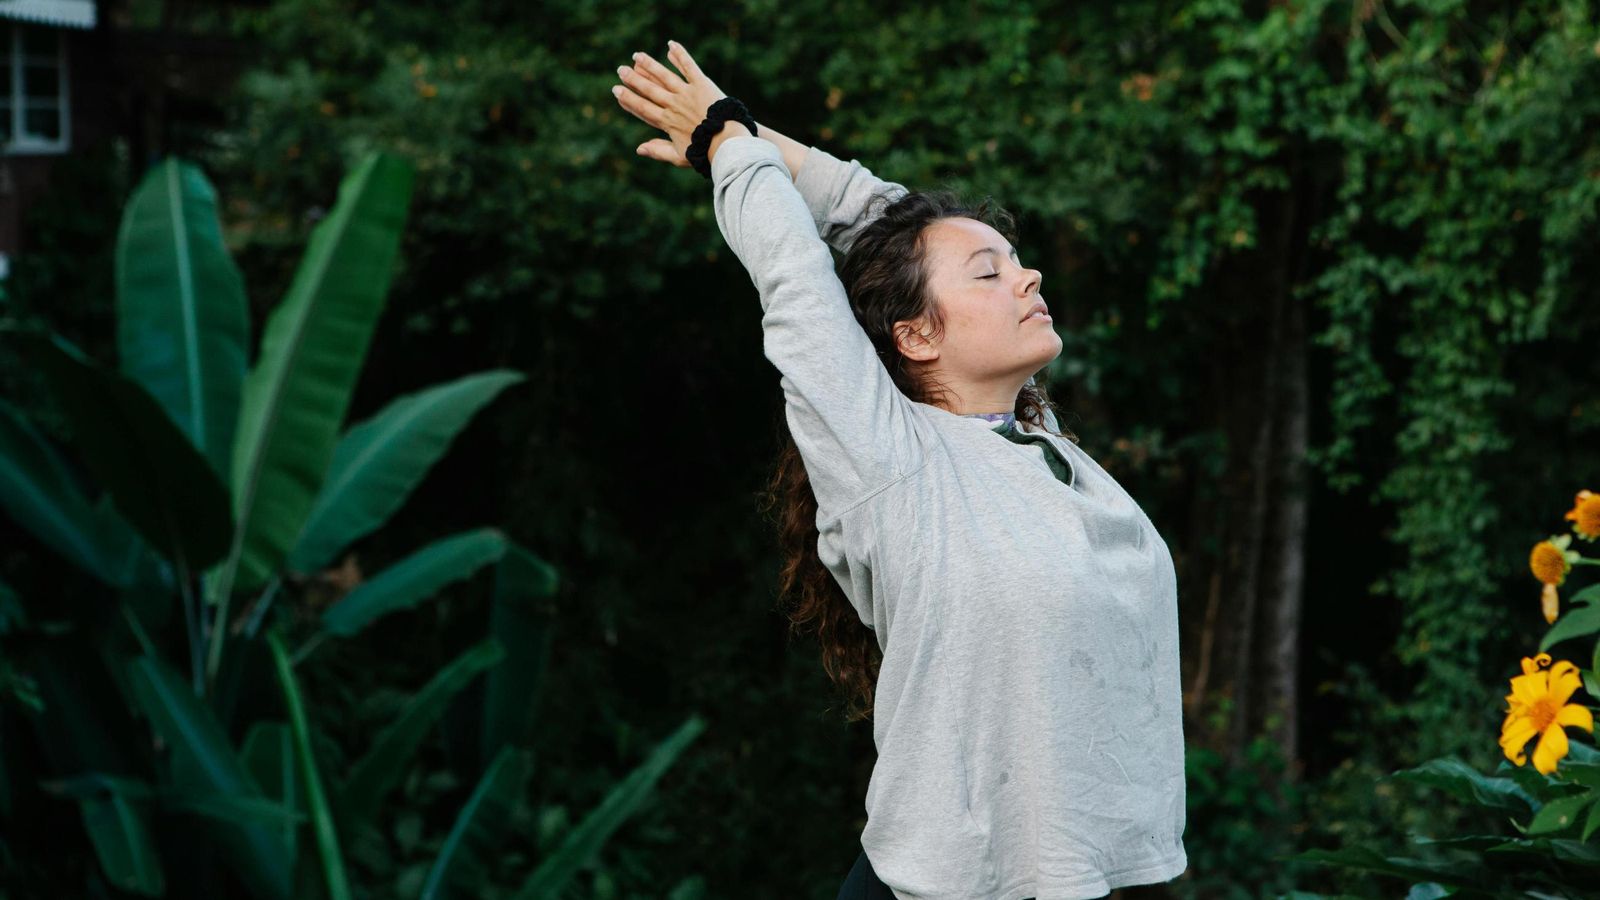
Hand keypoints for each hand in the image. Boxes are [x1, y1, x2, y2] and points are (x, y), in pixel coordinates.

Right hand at [611, 40, 727, 167]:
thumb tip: (638, 149)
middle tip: (621, 70)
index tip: (617, 91)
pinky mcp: (701, 84)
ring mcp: (687, 93)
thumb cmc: (705, 152)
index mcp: (667, 122)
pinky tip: (670, 45)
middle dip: (633, 79)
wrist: (727, 142)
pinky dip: (679, 55)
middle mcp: (673, 105)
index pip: (643, 108)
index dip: (629, 99)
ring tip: (637, 55)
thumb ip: (658, 151)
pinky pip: (688, 66)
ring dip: (650, 65)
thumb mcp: (679, 156)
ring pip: (664, 76)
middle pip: (649, 90)